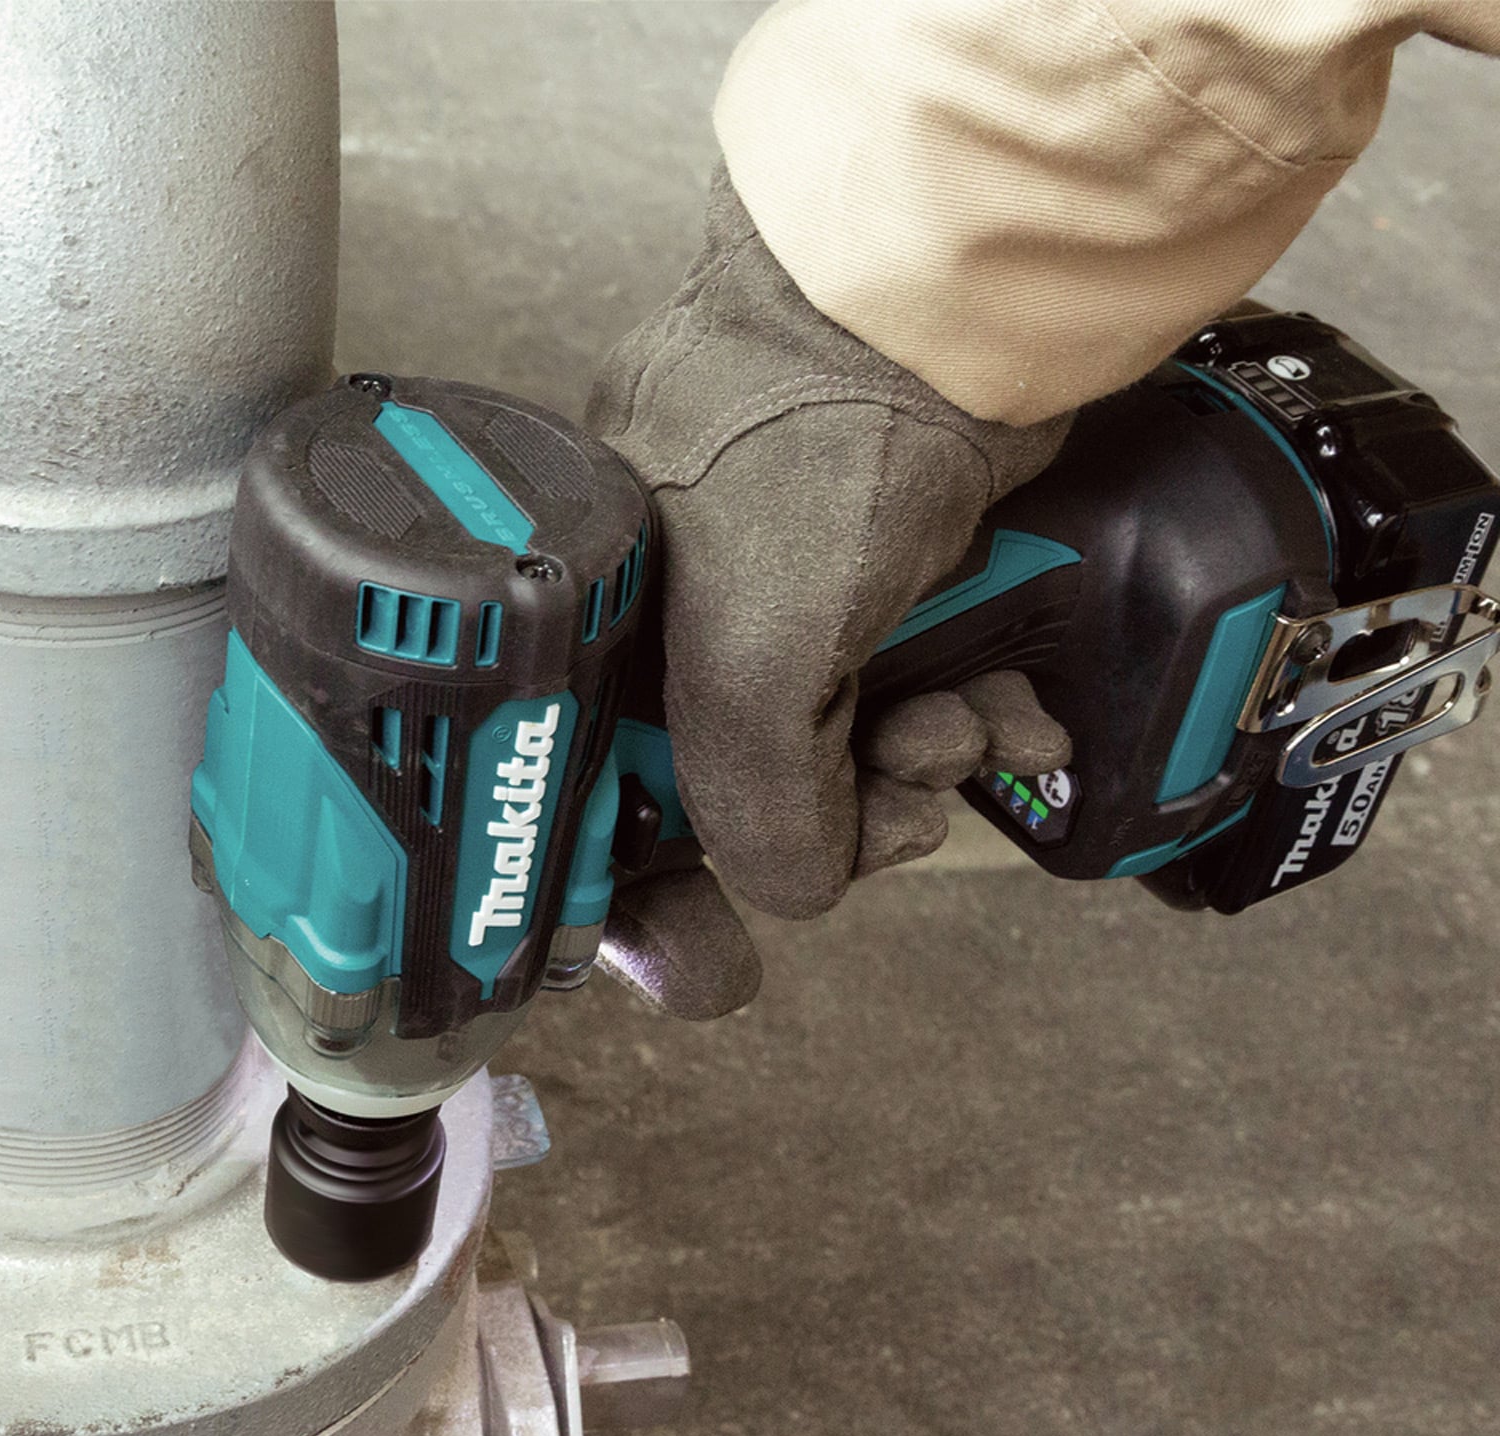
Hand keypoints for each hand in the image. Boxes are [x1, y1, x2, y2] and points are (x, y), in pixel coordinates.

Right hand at [586, 166, 1070, 1018]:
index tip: (697, 957)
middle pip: (737, 792)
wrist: (958, 309)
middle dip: (834, 822)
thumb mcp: (752, 646)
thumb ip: (751, 807)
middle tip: (894, 808)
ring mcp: (779, 600)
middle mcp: (672, 621)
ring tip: (961, 731)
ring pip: (838, 753)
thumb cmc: (823, 432)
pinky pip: (908, 696)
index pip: (592, 798)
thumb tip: (790, 891)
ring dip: (912, 773)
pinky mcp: (876, 584)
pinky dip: (965, 723)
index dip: (646, 890)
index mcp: (595, 630)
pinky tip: (1011, 715)